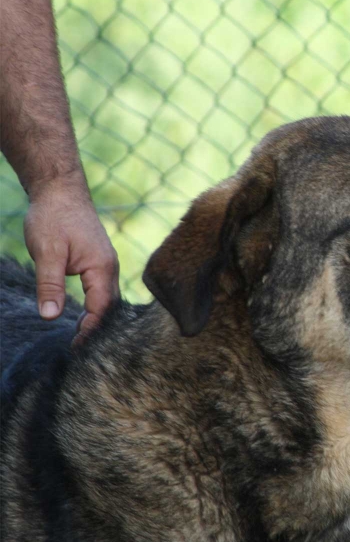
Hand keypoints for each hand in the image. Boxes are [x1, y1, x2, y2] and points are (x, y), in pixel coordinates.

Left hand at [24, 174, 119, 338]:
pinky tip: (79, 318)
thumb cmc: (54, 217)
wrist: (60, 190)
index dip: (91, 330)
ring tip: (80, 340)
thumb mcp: (47, 252)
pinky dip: (93, 307)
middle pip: (109, 307)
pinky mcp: (98, 262)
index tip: (77, 349)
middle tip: (79, 351)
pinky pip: (101, 291)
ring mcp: (106, 264)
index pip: (102, 308)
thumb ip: (50, 285)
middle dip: (97, 330)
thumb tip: (51, 317)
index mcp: (102, 267)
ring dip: (95, 320)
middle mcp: (110, 268)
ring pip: (107, 300)